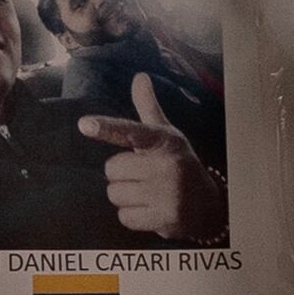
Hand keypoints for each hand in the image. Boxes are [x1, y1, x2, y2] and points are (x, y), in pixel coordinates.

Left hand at [78, 76, 223, 242]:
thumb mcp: (165, 135)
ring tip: (148, 194)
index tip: (84, 124)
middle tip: (144, 177)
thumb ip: (147, 108)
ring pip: (115, 194)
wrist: (208, 205)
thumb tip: (139, 76)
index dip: (106, 128)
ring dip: (126, 197)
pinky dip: (132, 216)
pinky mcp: (165, 217)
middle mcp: (166, 164)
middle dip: (122, 175)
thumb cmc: (178, 164)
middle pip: (112, 169)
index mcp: (163, 140)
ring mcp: (167, 192)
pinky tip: (150, 211)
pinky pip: (124, 217)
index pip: (130, 131)